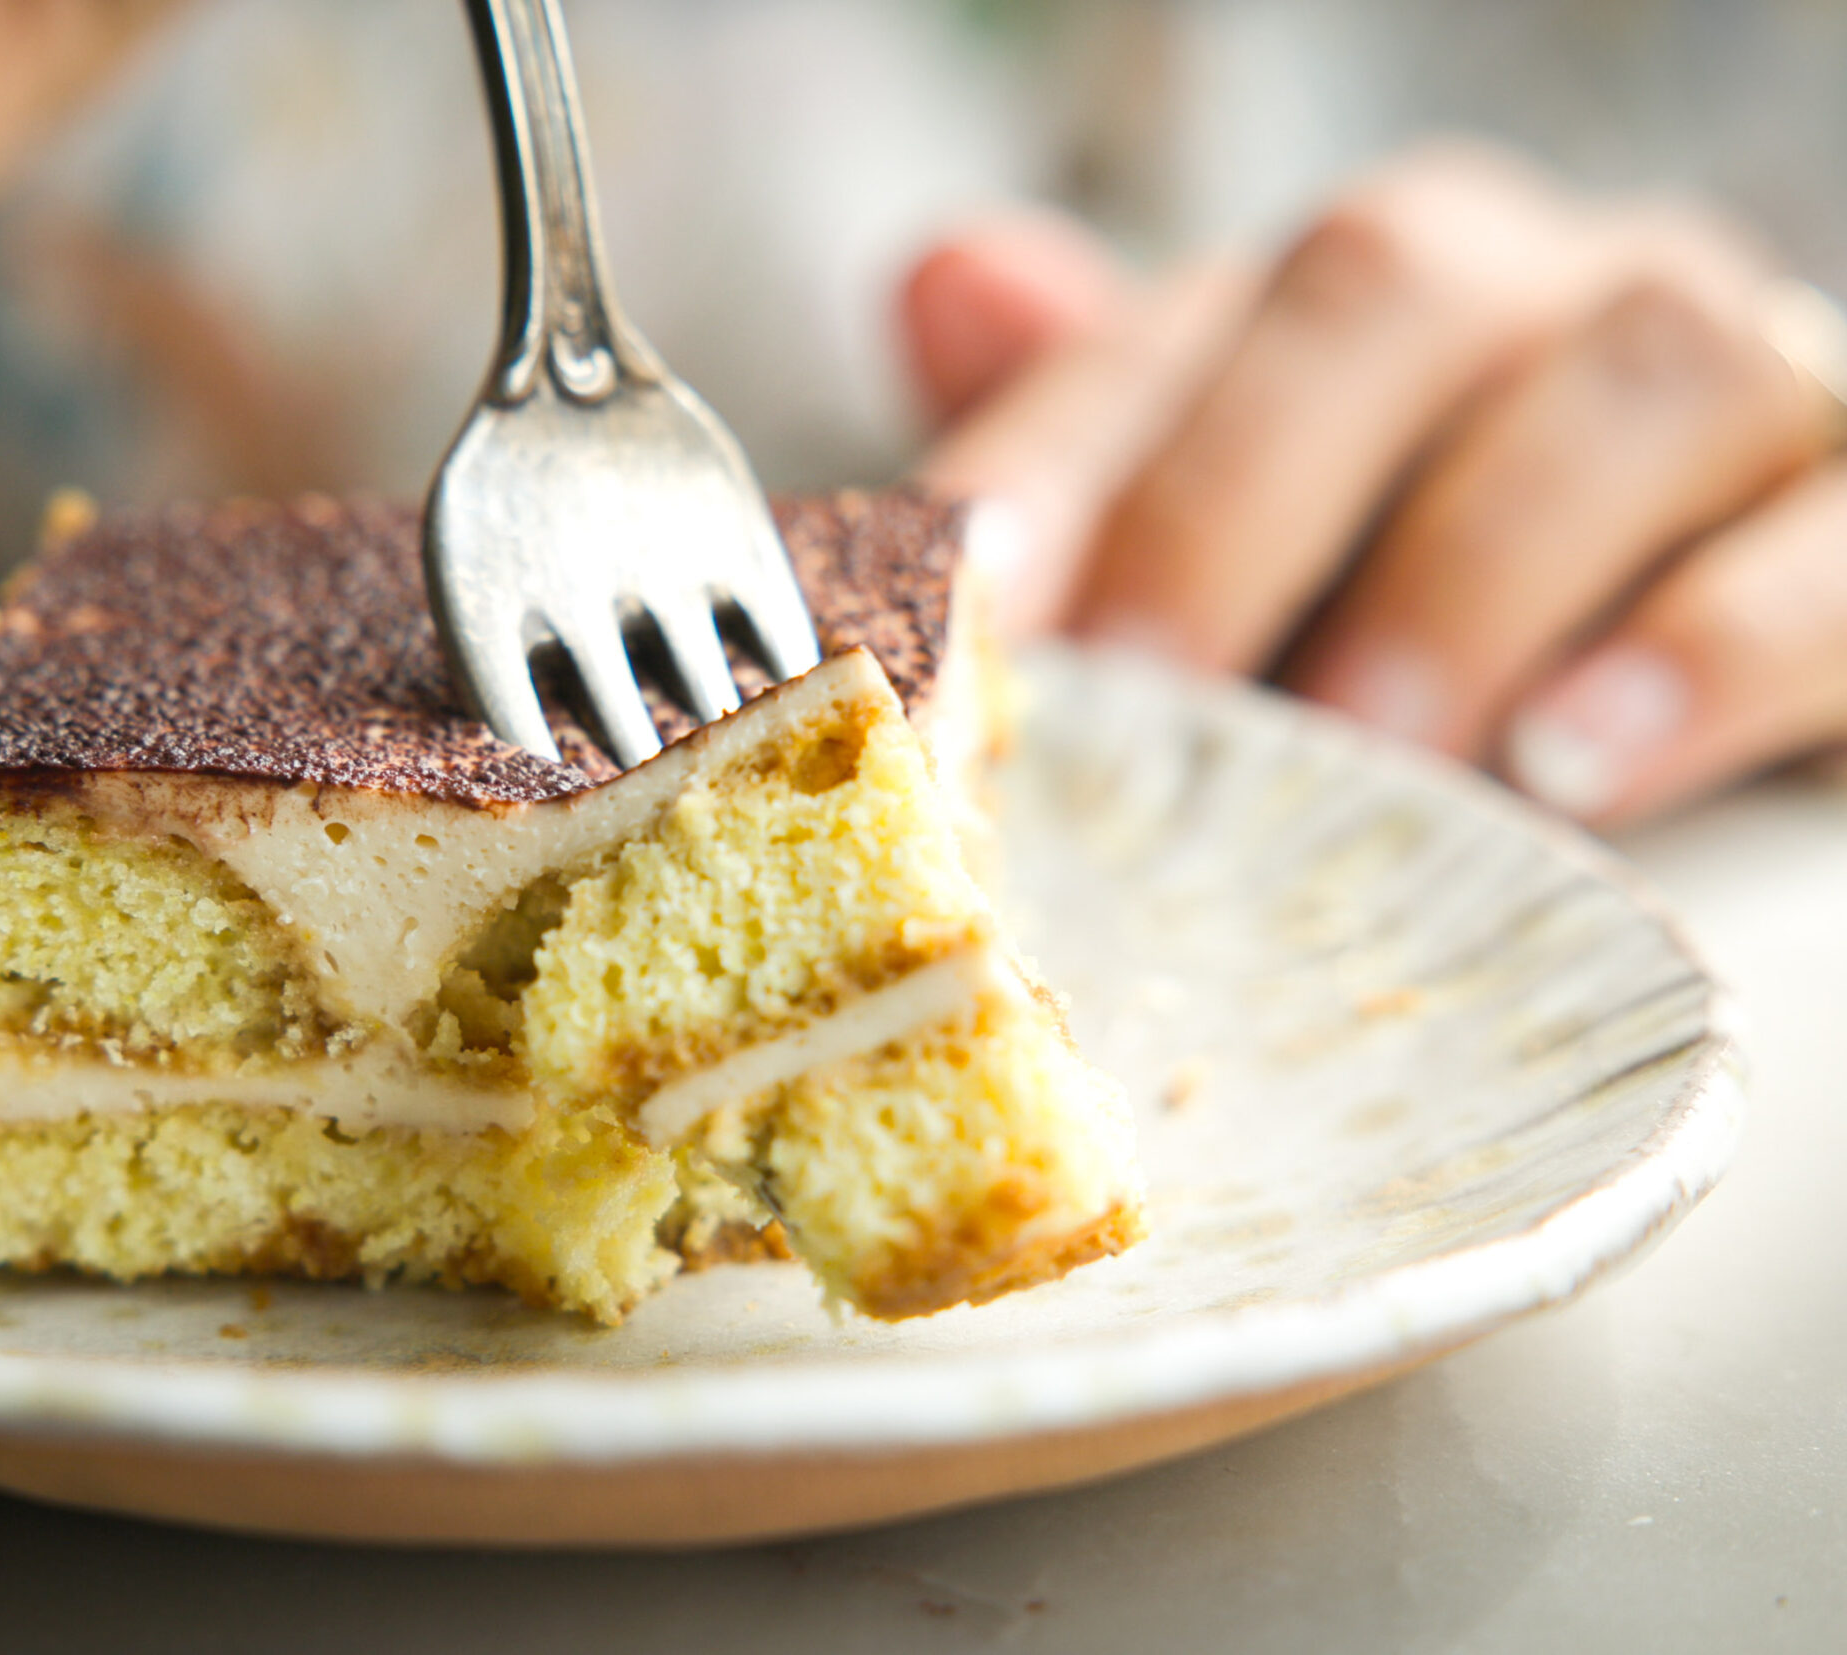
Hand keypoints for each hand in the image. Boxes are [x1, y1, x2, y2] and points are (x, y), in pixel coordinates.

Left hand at [905, 144, 1846, 827]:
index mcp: (1326, 309)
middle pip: (1382, 290)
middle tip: (1148, 690)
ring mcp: (1719, 373)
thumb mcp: (1240, 575)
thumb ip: (1103, 460)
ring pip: (1631, 377)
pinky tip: (1583, 762)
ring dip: (1473, 574)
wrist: (1722, 633)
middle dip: (1236, 497)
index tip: (951, 608)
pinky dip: (1706, 648)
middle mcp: (1524, 292)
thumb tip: (940, 276)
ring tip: (1369, 748)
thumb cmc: (1417, 618)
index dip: (1041, 466)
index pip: (1154, 340)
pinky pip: (1830, 548)